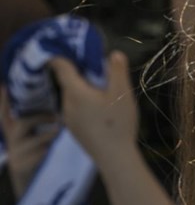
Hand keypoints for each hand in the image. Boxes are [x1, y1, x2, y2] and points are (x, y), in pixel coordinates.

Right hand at [0, 87, 59, 196]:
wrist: (30, 181)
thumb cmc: (36, 152)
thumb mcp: (34, 136)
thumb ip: (39, 122)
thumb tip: (56, 106)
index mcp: (12, 130)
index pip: (4, 113)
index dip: (3, 101)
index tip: (3, 86)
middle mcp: (12, 140)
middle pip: (22, 123)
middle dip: (41, 117)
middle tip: (58, 117)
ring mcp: (16, 153)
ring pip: (34, 139)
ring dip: (49, 135)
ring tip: (59, 133)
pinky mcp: (21, 166)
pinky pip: (39, 153)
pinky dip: (48, 151)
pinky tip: (50, 151)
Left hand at [49, 51, 138, 171]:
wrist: (114, 157)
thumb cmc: (117, 123)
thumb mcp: (123, 93)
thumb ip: (117, 71)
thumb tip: (114, 54)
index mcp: (75, 92)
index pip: (61, 67)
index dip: (62, 55)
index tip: (68, 47)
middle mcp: (66, 104)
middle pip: (68, 82)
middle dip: (81, 74)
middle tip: (100, 72)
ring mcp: (68, 118)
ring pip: (72, 96)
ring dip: (84, 90)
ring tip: (104, 93)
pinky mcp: (73, 129)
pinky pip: (75, 109)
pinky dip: (84, 103)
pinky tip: (101, 111)